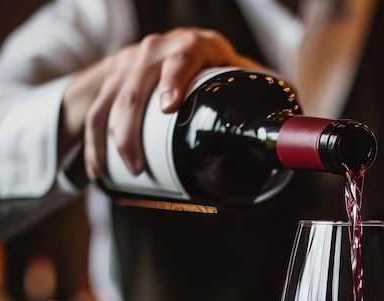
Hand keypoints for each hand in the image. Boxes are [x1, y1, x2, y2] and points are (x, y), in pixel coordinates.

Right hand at [60, 28, 260, 179]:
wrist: (167, 58)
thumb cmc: (211, 74)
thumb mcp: (234, 77)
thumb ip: (261, 96)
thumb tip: (290, 131)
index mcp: (196, 47)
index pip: (183, 54)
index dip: (173, 77)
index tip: (169, 107)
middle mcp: (159, 49)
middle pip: (137, 84)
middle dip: (131, 128)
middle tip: (140, 166)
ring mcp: (131, 62)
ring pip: (112, 99)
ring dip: (110, 139)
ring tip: (123, 171)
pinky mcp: (112, 78)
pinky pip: (95, 109)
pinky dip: (93, 142)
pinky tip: (98, 170)